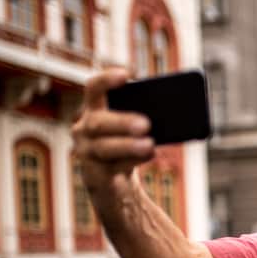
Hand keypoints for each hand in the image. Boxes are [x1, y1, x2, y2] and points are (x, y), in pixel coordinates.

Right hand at [71, 68, 155, 193]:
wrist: (114, 182)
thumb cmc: (127, 146)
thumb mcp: (134, 129)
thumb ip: (145, 118)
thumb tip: (173, 113)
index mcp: (94, 109)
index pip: (93, 88)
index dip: (106, 80)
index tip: (126, 75)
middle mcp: (83, 129)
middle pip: (98, 122)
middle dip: (122, 122)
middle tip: (146, 124)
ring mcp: (86, 153)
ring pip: (104, 147)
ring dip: (128, 145)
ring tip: (150, 144)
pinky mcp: (94, 175)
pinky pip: (111, 167)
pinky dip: (132, 161)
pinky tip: (149, 155)